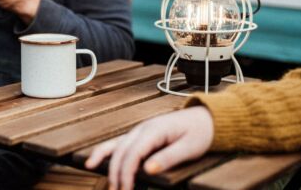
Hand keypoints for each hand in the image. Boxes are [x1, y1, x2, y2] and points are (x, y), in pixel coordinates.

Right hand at [85, 106, 213, 189]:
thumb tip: (148, 170)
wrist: (205, 118)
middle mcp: (142, 128)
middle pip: (121, 152)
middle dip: (116, 174)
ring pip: (115, 146)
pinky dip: (105, 153)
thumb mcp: (190, 147)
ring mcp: (139, 130)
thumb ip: (168, 158)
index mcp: (154, 130)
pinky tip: (94, 161)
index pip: (133, 153)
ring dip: (107, 165)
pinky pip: (118, 143)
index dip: (127, 173)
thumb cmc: (200, 131)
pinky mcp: (140, 135)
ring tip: (106, 184)